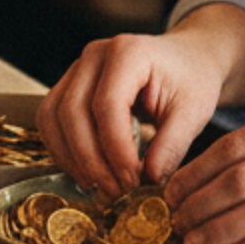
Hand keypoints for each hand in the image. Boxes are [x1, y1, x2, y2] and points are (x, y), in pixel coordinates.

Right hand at [39, 16, 244, 201]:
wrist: (185, 60)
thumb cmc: (190, 81)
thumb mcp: (193, 111)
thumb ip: (173, 144)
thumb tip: (149, 178)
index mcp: (128, 52)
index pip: (107, 105)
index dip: (116, 150)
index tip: (133, 181)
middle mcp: (95, 55)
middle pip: (72, 112)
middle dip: (91, 160)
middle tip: (117, 191)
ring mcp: (77, 68)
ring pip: (52, 117)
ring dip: (70, 158)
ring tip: (99, 187)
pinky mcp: (69, 85)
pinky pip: (50, 120)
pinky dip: (62, 150)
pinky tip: (86, 173)